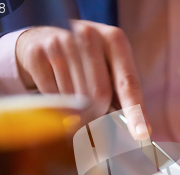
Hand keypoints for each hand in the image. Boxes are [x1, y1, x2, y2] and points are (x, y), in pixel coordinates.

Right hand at [15, 20, 148, 139]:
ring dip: (76, 112)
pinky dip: (57, 105)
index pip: (128, 83)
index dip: (135, 112)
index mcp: (115, 40)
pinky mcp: (37, 53)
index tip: (141, 135)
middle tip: (94, 122)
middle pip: (100, 95)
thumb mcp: (109, 67)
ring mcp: (60, 42)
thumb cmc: (88, 60)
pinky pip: (51, 96)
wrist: (44, 38)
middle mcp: (88, 35)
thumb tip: (137, 132)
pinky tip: (57, 92)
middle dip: (99, 116)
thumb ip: (123, 95)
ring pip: (74, 99)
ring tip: (73, 100)